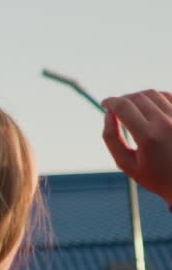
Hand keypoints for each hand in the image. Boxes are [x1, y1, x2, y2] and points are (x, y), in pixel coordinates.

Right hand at [101, 90, 171, 204]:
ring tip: (131, 109)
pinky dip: (153, 98)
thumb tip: (108, 115)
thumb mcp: (127, 164)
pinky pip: (166, 95)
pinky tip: (148, 108)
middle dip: (122, 100)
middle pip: (137, 97)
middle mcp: (165, 123)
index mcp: (148, 137)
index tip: (104, 104)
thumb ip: (112, 139)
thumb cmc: (155, 176)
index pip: (123, 107)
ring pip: (152, 94)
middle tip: (116, 110)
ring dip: (137, 97)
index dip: (110, 102)